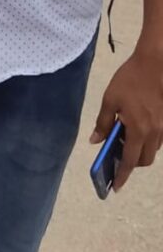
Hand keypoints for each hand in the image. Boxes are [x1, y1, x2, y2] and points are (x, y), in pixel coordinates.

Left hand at [90, 45, 162, 190]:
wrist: (155, 63)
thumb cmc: (130, 79)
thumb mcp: (110, 99)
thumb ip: (103, 123)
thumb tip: (95, 141)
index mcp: (138, 130)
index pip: (129, 161)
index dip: (122, 176)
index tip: (115, 188)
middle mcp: (154, 133)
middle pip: (144, 160)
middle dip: (131, 164)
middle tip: (117, 157)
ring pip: (153, 150)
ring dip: (140, 151)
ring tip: (125, 140)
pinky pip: (159, 138)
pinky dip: (148, 140)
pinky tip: (138, 128)